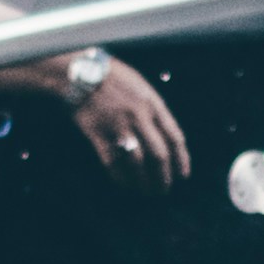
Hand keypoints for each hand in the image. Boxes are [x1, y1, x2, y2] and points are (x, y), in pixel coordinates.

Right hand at [65, 59, 190, 195]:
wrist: (80, 72)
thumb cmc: (113, 78)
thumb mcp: (142, 87)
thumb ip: (155, 110)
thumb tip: (167, 137)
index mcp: (153, 104)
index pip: (175, 137)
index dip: (182, 160)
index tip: (183, 176)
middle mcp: (139, 117)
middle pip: (159, 154)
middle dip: (164, 177)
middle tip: (164, 190)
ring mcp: (118, 126)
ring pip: (137, 162)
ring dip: (143, 181)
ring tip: (146, 192)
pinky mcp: (97, 134)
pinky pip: (112, 162)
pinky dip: (120, 177)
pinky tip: (125, 184)